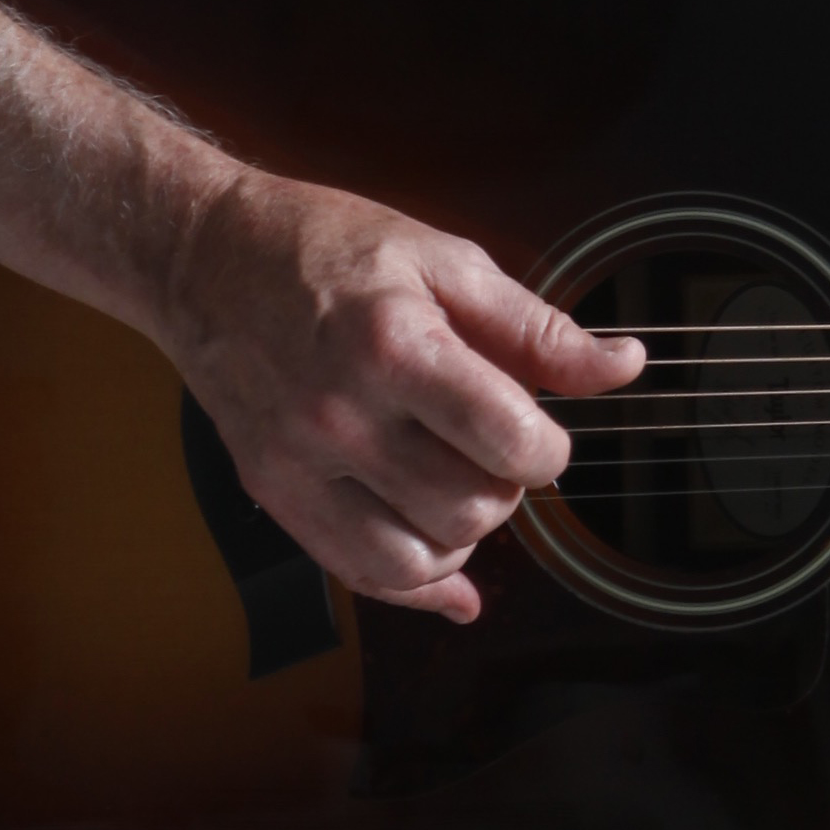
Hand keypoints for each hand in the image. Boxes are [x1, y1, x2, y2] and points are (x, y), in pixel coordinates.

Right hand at [147, 169, 643, 622]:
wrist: (205, 257)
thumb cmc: (330, 248)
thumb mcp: (446, 262)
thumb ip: (538, 328)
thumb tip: (625, 366)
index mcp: (395, 347)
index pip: (509, 440)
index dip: (549, 447)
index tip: (542, 428)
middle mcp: (341, 416)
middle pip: (471, 508)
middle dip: (507, 486)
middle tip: (493, 445)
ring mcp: (299, 464)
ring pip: (419, 559)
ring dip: (463, 533)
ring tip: (457, 480)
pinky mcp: (272, 494)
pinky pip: (359, 575)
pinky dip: (417, 581)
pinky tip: (449, 571)